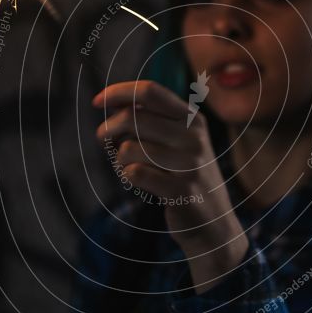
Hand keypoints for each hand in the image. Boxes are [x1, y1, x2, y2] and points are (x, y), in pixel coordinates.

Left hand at [93, 80, 248, 292]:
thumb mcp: (180, 140)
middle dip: (108, 127)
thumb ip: (152, 119)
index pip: (150, 91)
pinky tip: (135, 179)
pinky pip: (135, 173)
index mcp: (192, 118)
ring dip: (120, 157)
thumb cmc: (185, 175)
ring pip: (129, 147)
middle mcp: (194, 137)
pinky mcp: (181, 190)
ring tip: (128, 165)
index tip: (97, 101)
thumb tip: (112, 102)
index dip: (119, 92)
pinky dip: (127, 175)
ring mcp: (190, 164)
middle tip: (102, 138)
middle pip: (133, 118)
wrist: (213, 221)